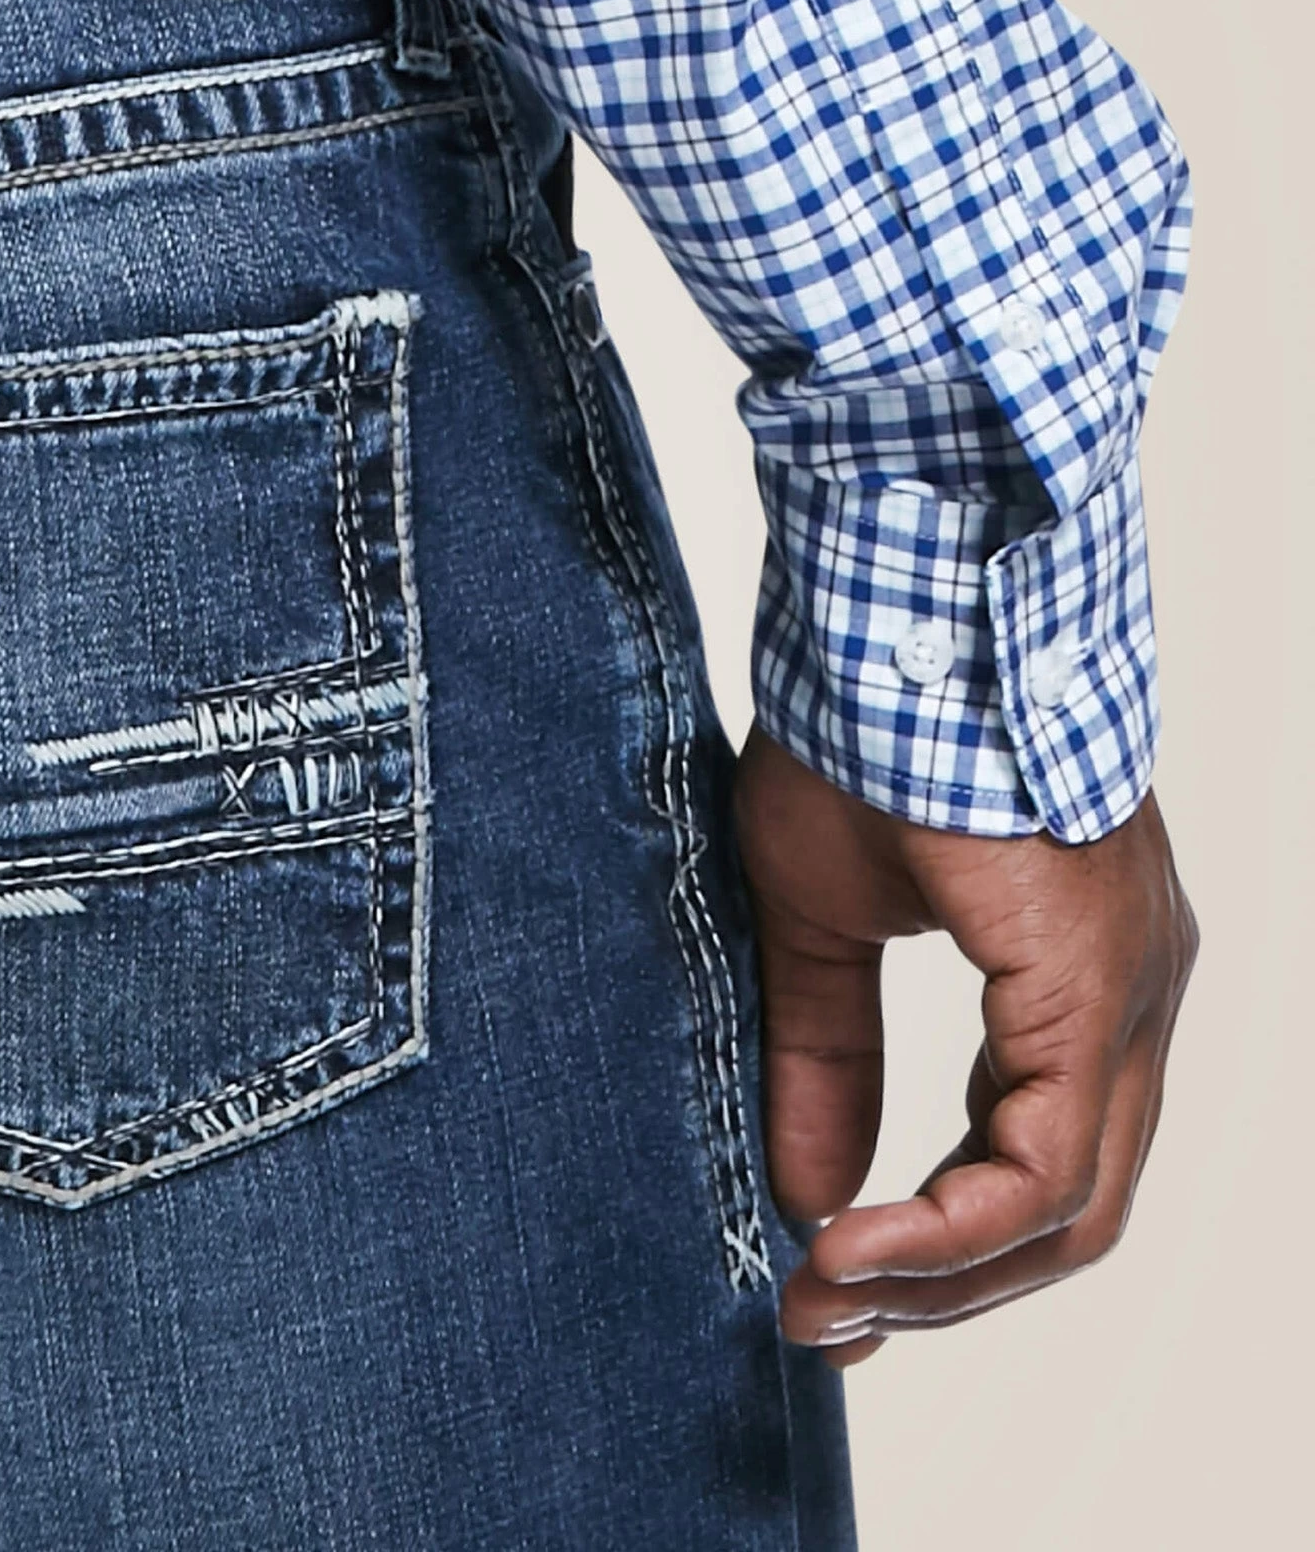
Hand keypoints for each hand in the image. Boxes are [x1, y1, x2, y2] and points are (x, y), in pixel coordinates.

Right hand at [734, 725, 1196, 1367]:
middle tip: (822, 1317)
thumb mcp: (815, 921)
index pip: (1035, 1161)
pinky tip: (852, 1244)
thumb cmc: (854, 735)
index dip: (935, 1243)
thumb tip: (807, 1192)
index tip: (827, 1282)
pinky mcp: (1097, 981)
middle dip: (941, 1285)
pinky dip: (951, 1225)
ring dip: (942, 1274)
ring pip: (1073, 1208)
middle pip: (1068, 1211)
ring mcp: (1130, 990)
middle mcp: (1130, 996)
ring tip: (822, 1291)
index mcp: (1073, 974)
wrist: (884, 620)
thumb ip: (826, 1055)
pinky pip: (1048, 1161)